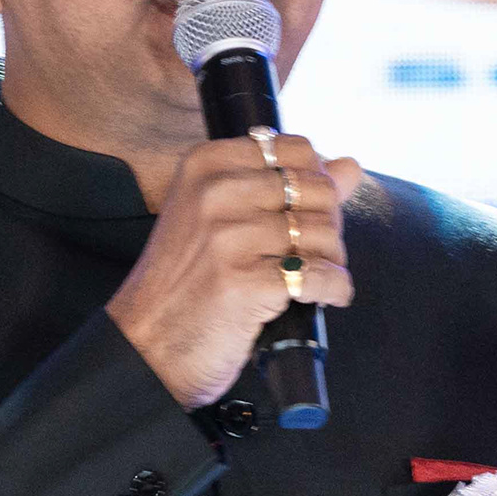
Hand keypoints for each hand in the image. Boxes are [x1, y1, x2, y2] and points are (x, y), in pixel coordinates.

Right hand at [106, 130, 362, 408]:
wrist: (146, 347)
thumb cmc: (185, 285)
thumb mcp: (221, 221)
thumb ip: (287, 188)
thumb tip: (350, 166)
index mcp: (206, 166)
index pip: (294, 149)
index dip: (317, 180)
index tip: (306, 212)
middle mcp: (214, 194)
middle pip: (317, 189)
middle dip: (330, 224)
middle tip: (312, 252)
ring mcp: (228, 238)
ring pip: (323, 233)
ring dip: (332, 260)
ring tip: (312, 277)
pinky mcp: (245, 283)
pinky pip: (319, 275)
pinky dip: (334, 289)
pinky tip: (324, 297)